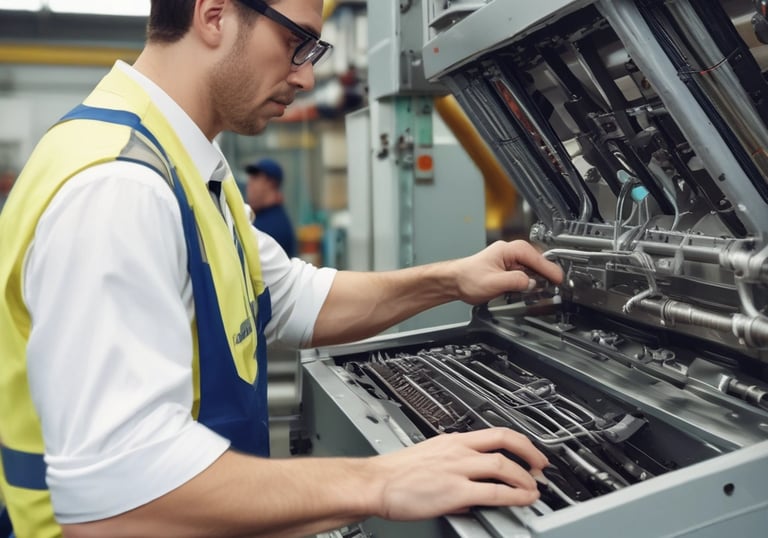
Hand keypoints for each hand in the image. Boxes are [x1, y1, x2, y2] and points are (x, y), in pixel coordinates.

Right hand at [369, 428, 546, 520]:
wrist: (375, 482)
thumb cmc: (394, 474)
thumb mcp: (428, 461)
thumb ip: (452, 472)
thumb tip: (470, 493)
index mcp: (451, 440)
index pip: (493, 432)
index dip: (518, 441)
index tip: (529, 451)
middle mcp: (457, 449)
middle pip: (504, 441)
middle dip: (529, 453)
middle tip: (541, 466)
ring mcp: (457, 469)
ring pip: (503, 465)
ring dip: (525, 477)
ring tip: (534, 489)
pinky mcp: (454, 491)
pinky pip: (493, 492)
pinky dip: (513, 496)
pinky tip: (521, 500)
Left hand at [452, 240, 562, 304]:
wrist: (453, 282)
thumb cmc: (467, 278)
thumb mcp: (494, 282)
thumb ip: (516, 282)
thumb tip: (531, 283)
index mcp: (508, 250)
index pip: (536, 258)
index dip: (549, 269)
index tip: (559, 279)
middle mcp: (510, 252)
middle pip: (536, 261)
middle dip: (546, 273)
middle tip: (557, 285)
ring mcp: (508, 260)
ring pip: (531, 268)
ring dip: (538, 278)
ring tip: (547, 289)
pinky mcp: (506, 269)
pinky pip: (524, 273)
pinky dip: (530, 280)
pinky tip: (532, 289)